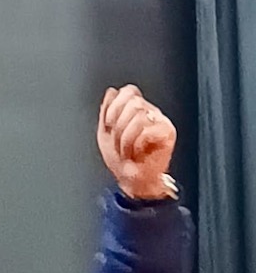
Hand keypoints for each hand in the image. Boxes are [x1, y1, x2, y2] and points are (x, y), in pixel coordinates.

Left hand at [97, 84, 176, 199]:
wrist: (131, 181)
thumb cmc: (121, 160)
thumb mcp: (105, 133)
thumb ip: (106, 110)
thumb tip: (111, 92)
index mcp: (136, 110)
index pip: (128, 92)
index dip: (114, 107)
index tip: (109, 125)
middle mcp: (150, 112)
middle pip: (132, 103)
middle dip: (118, 127)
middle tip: (119, 143)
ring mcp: (160, 121)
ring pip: (138, 116)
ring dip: (125, 139)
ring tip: (127, 150)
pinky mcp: (167, 133)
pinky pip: (146, 131)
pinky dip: (136, 145)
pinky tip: (138, 153)